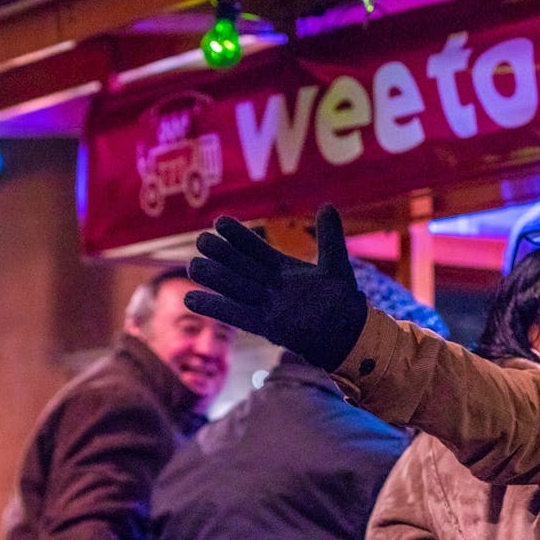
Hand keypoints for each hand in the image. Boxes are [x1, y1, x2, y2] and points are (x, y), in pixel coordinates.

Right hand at [187, 204, 367, 371]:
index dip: (239, 236)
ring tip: (192, 266)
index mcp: (284, 270)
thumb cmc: (341, 301)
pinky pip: (237, 316)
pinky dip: (216, 308)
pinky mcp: (268, 326)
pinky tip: (191, 299)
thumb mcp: (335, 264)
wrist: (348, 334)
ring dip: (215, 279)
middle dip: (222, 255)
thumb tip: (327, 205)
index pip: (256, 249)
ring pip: (236, 289)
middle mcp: (271, 287)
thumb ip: (329, 236)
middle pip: (242, 267)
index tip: (219, 221)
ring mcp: (268, 306)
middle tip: (201, 240)